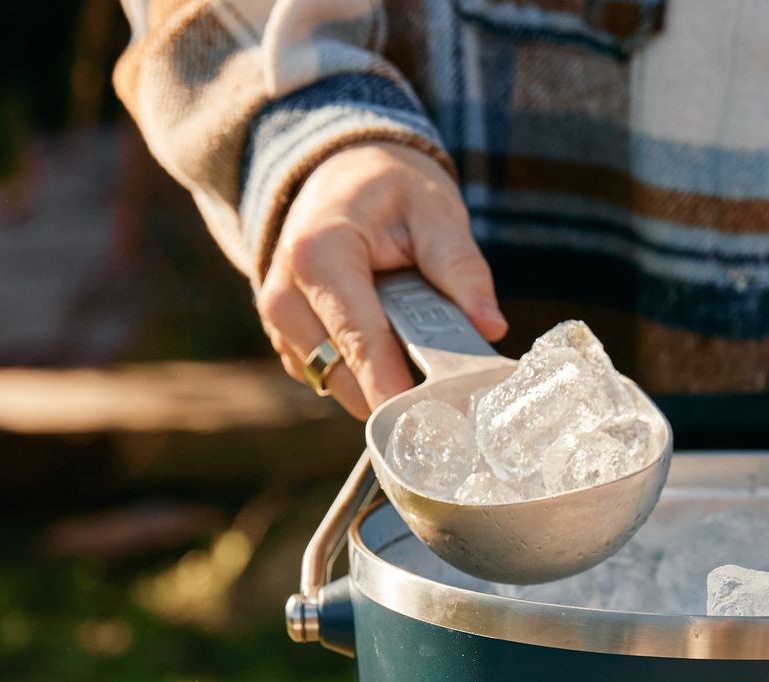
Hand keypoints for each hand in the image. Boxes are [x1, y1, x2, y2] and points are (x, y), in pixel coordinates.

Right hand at [259, 143, 505, 419]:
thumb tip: (489, 326)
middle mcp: (285, 294)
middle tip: (447, 388)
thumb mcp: (434, 210)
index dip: (395, 390)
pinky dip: (361, 374)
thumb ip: (461, 268)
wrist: (340, 173)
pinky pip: (328, 378)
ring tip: (414, 345)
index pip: (360, 341)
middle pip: (343, 375)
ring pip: (334, 384)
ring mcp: (279, 322)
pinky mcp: (286, 341)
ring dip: (377, 380)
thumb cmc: (388, 188)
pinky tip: (387, 343)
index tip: (430, 420)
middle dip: (393, 389)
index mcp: (319, 254)